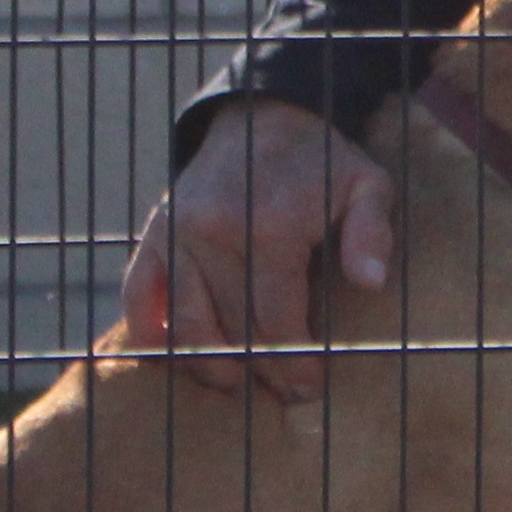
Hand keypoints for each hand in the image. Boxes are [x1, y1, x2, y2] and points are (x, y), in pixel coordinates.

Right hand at [112, 97, 396, 399]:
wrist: (262, 116)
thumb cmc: (322, 162)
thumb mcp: (366, 184)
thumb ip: (372, 232)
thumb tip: (372, 281)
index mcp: (268, 228)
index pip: (276, 321)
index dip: (294, 363)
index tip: (310, 386)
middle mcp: (213, 233)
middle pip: (234, 329)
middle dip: (262, 370)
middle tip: (285, 394)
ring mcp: (177, 234)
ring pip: (186, 324)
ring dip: (208, 365)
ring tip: (235, 386)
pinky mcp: (154, 234)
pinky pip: (139, 296)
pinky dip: (150, 333)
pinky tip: (173, 359)